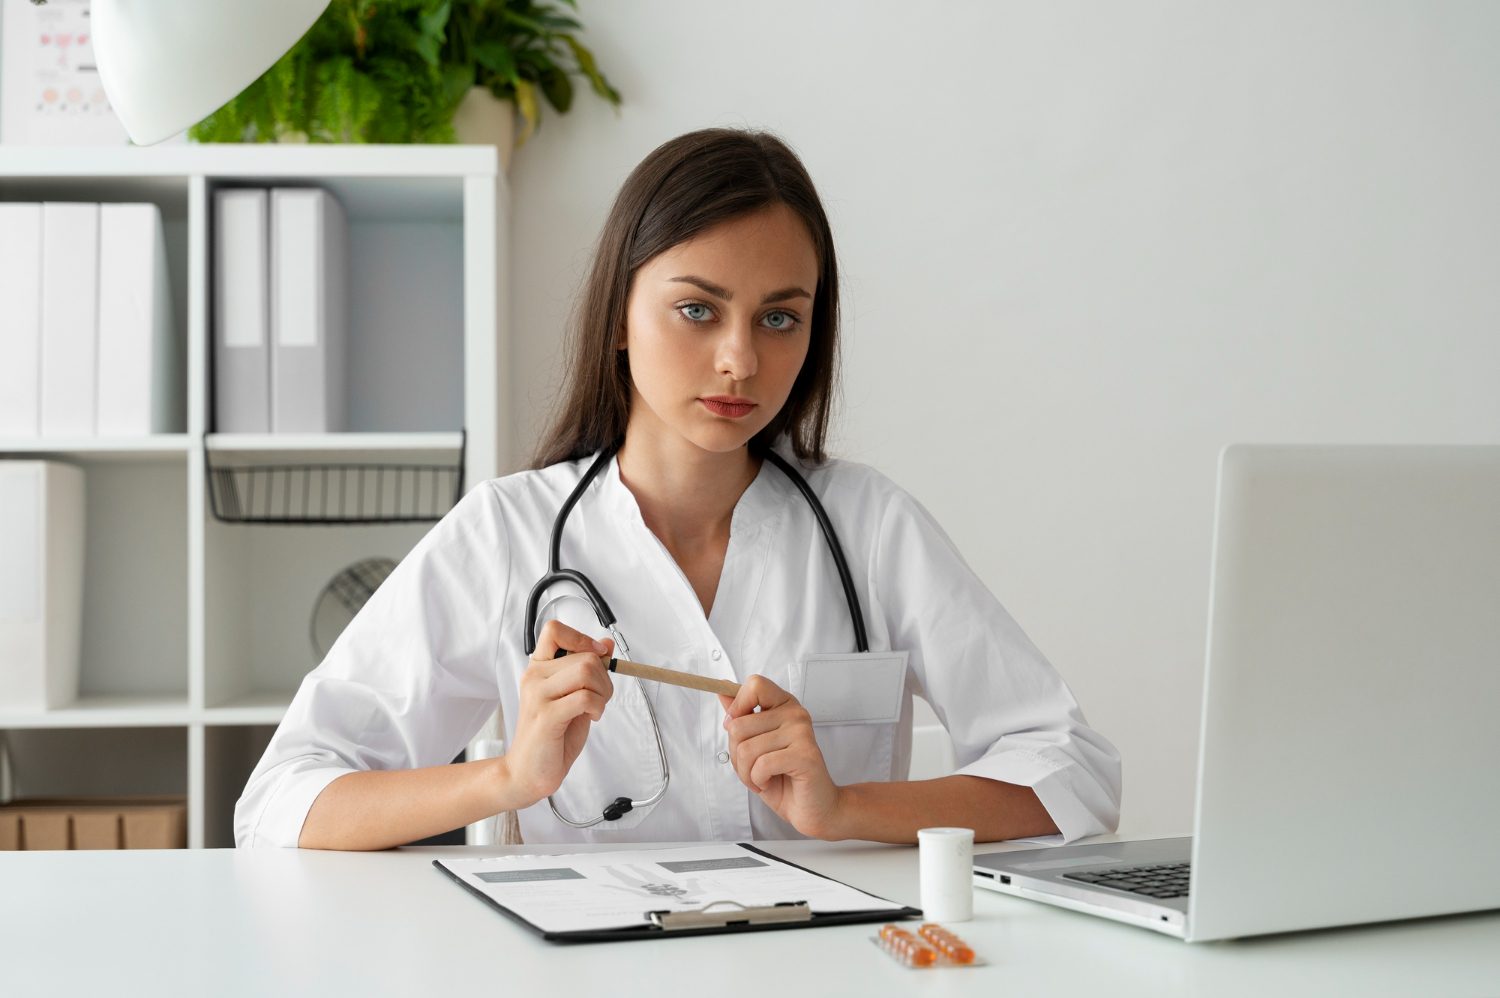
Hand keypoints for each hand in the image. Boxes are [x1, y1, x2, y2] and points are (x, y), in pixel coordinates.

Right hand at [503, 619, 613, 806]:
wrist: (529, 772)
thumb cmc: (553, 736)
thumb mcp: (575, 696)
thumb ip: (587, 670)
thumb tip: (606, 644)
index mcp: (539, 668)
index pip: (555, 630)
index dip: (582, 639)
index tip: (597, 657)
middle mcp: (534, 677)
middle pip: (585, 655)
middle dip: (605, 678)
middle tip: (599, 699)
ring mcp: (538, 695)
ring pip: (586, 671)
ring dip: (603, 692)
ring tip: (594, 708)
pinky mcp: (546, 716)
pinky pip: (585, 697)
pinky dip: (598, 706)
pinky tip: (591, 717)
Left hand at [719, 675, 843, 837]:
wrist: (812, 807)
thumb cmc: (783, 777)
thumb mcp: (754, 744)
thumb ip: (741, 717)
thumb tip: (722, 691)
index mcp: (783, 705)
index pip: (755, 684)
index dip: (737, 707)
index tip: (738, 728)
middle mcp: (795, 713)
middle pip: (739, 725)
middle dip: (736, 755)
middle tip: (753, 768)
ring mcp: (802, 732)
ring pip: (746, 749)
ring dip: (746, 773)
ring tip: (762, 777)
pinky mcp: (805, 755)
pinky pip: (761, 765)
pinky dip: (757, 780)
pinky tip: (770, 781)